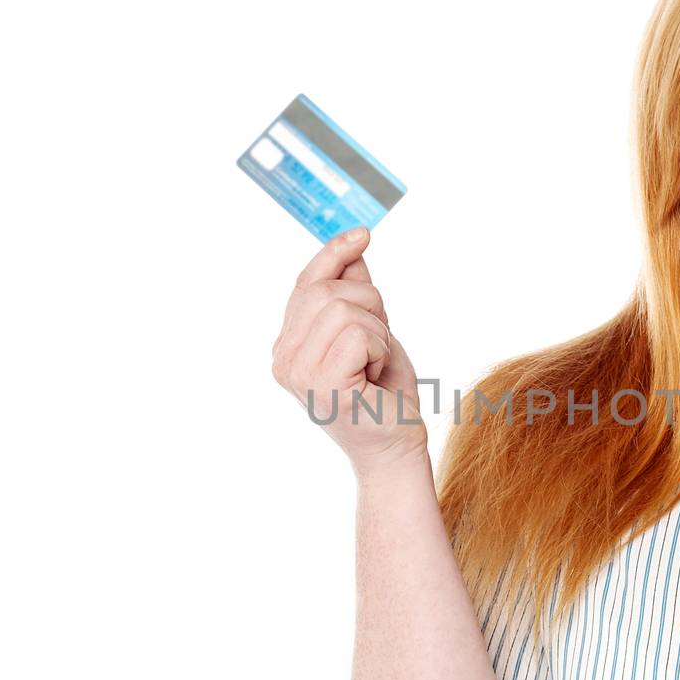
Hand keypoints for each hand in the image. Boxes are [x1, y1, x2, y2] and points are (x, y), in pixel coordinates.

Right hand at [270, 227, 426, 476]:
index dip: (333, 254)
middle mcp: (283, 359)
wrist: (396, 446)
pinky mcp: (322, 384)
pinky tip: (376, 375)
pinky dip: (381, 348)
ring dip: (378, 331)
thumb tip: (354, 245)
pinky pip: (358, 334)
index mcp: (288, 345)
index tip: (363, 233)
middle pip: (327, 292)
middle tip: (381, 343)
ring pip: (345, 309)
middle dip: (370, 305)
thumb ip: (354, 292)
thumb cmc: (384, 393)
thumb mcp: (370, 330)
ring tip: (377, 363)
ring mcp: (298, 373)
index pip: (306, 284)